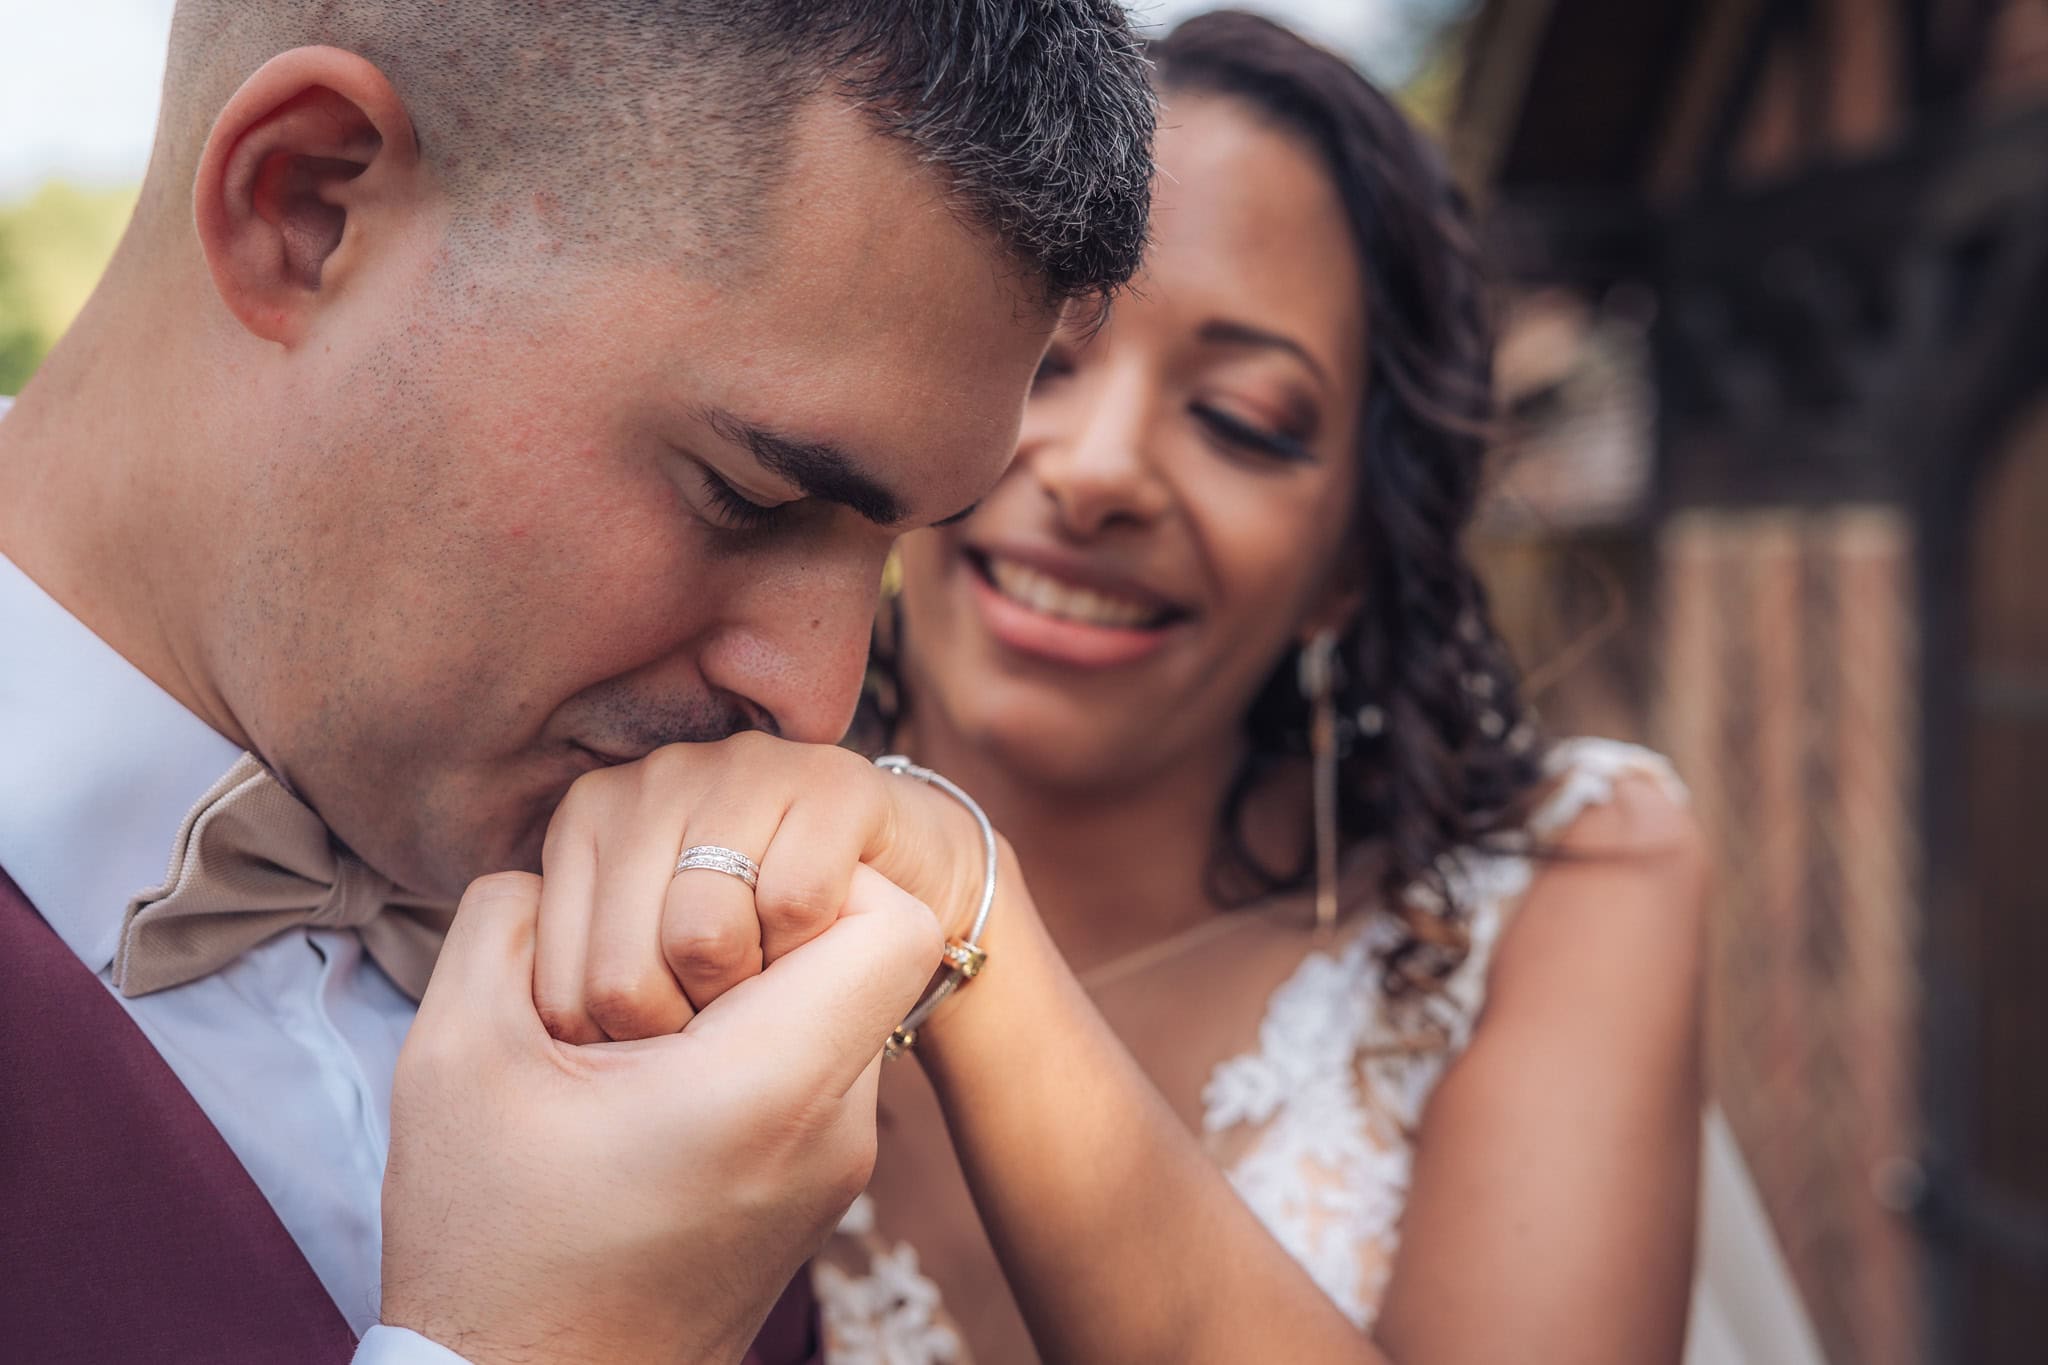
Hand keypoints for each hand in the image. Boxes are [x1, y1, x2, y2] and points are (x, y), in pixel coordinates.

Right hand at [379, 864, 939, 1364]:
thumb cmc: (488, 1250)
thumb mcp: (456, 1059)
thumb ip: (501, 924)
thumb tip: (545, 869)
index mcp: (769, 1089)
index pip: (893, 922)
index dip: (812, 877)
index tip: (710, 901)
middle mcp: (834, 1130)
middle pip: (863, 958)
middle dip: (766, 928)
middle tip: (655, 966)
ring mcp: (835, 1169)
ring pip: (839, 1011)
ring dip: (749, 991)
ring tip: (637, 1032)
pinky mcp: (816, 1195)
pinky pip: (817, 1071)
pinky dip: (749, 1049)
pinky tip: (651, 1082)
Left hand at [532, 732, 991, 1042]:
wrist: (893, 876)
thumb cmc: (755, 935)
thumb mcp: (645, 955)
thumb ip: (584, 974)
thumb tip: (547, 1040)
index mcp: (587, 818)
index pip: (566, 990)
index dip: (622, 1052)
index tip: (666, 1041)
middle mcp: (654, 777)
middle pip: (625, 975)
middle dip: (680, 1031)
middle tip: (722, 1020)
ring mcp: (744, 768)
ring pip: (702, 937)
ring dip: (744, 995)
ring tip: (765, 980)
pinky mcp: (834, 782)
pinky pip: (793, 905)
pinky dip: (807, 953)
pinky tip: (816, 940)